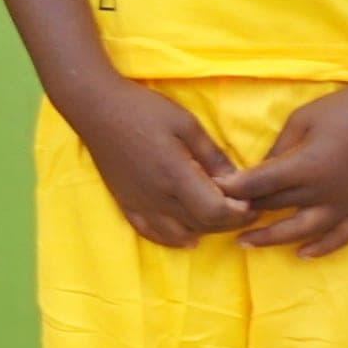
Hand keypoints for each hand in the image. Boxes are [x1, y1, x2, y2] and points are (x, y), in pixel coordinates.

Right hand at [67, 78, 243, 247]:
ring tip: (219, 216)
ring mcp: (139, 203)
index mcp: (176, 176)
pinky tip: (188, 237)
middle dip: (231, 221)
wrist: (95, 107)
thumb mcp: (187, 124)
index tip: (252, 199)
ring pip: (181, 234)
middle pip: (203, 225)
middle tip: (245, 206)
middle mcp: (158, 197)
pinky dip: (173, 240)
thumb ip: (213, 156)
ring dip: (206, 230)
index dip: (240, 212)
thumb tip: (237, 181)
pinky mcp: (126, 203)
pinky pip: (150, 233)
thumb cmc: (144, 109)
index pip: (217, 211)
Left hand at [223, 81, 347, 255]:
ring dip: (272, 239)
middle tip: (219, 216)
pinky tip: (303, 254)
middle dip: (246, 211)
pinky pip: (343, 236)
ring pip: (303, 230)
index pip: (260, 184)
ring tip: (246, 243)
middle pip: (277, 207)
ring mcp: (347, 203)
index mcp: (307, 167)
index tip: (212, 191)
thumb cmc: (344, 109)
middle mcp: (325, 191)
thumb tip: (257, 171)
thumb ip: (278, 150)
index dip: (234, 189)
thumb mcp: (301, 121)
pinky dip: (323, 248)